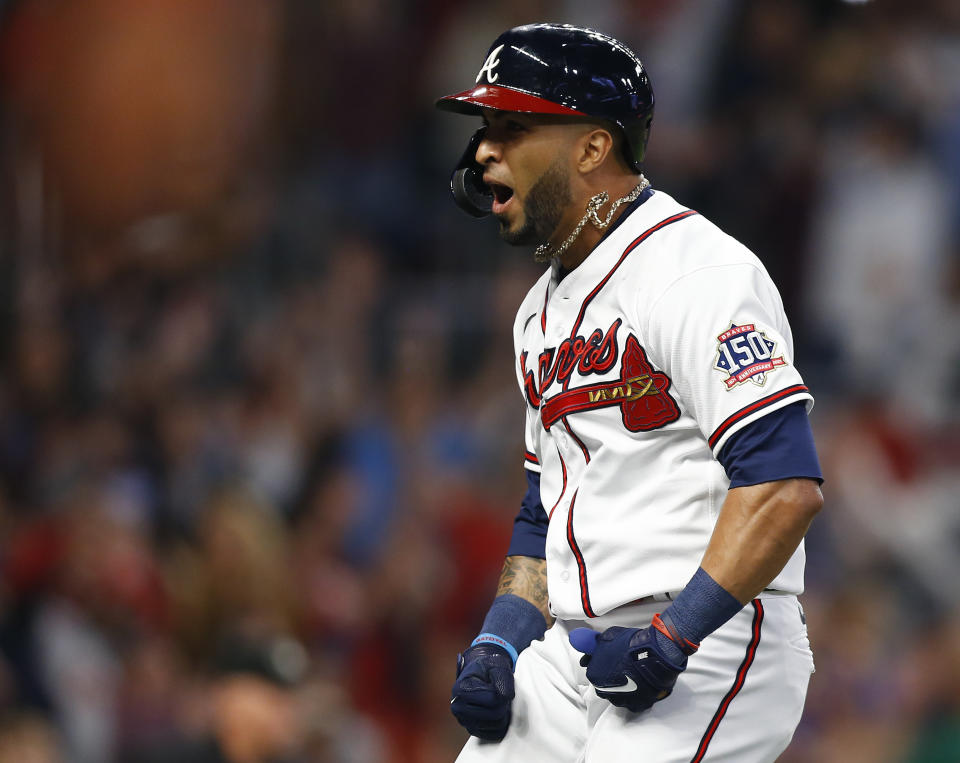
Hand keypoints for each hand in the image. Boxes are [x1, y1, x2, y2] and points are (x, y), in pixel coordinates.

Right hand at [450, 643, 514, 740]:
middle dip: (504, 703)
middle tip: (500, 692)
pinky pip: (496, 733)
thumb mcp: (496, 664)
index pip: (493, 699)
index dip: (503, 691)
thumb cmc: (486, 669)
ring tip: (497, 700)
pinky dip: (500, 723)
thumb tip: (505, 697)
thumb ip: (503, 678)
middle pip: (496, 714)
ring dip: (503, 713)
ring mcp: (464, 721)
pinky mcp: (473, 730)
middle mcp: (458, 708)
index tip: (498, 683)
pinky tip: (495, 709)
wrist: (479, 674)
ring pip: (497, 725)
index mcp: (461, 690)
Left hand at [569, 618, 689, 712]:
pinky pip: (634, 702)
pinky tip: (641, 684)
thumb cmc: (630, 643)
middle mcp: (606, 692)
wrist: (655, 653)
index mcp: (595, 675)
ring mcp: (623, 701)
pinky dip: (637, 695)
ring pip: (619, 696)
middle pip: (605, 686)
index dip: (601, 665)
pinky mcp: (639, 705)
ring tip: (633, 675)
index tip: (608, 660)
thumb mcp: (607, 637)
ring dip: (623, 688)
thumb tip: (588, 651)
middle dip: (611, 678)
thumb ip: (595, 646)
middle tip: (621, 668)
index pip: (593, 672)